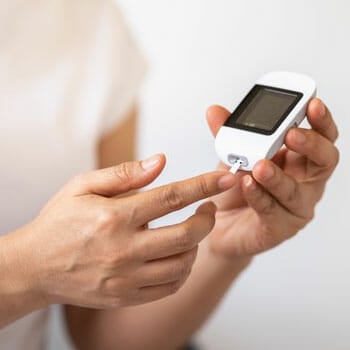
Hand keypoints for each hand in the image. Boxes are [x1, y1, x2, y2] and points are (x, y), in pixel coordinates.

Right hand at [12, 154, 234, 308]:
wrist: (34, 267)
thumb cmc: (59, 223)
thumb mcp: (82, 186)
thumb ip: (125, 174)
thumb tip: (161, 162)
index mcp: (114, 217)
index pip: (172, 197)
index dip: (204, 185)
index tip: (226, 178)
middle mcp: (123, 249)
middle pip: (187, 234)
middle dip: (208, 219)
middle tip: (209, 208)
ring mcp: (126, 278)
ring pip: (183, 264)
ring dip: (197, 244)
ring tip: (191, 231)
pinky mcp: (126, 297)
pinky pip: (170, 287)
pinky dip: (183, 270)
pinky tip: (178, 256)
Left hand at [205, 98, 338, 260]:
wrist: (217, 224)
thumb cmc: (234, 189)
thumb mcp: (232, 156)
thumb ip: (228, 133)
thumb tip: (215, 111)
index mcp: (298, 159)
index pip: (321, 137)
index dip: (321, 121)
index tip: (312, 104)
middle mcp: (303, 182)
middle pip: (324, 161)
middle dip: (310, 144)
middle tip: (290, 134)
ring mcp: (294, 207)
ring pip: (296, 191)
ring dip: (277, 176)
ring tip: (260, 165)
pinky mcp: (279, 228)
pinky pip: (272, 211)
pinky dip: (259, 196)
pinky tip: (247, 185)